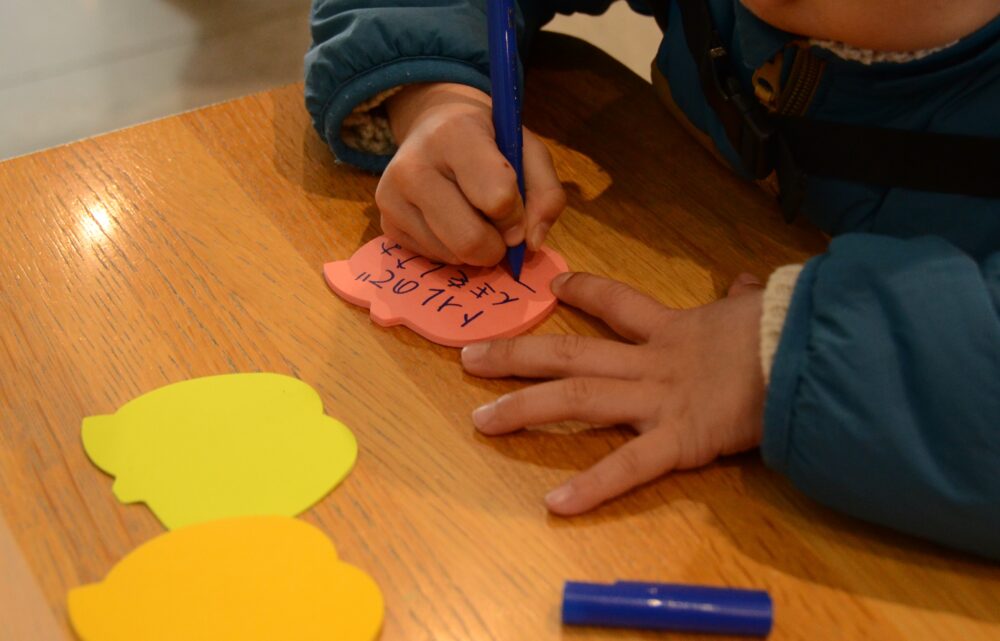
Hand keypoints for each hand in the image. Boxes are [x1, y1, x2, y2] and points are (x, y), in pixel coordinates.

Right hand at [378, 83, 564, 264]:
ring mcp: (391, 197)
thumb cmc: (489, 141)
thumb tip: (530, 244)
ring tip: (473, 216)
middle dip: (497, 244)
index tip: (514, 204)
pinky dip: (454, 251)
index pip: (498, 197)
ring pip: (453, 255)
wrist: (434, 128)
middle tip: (499, 226)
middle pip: (471, 239)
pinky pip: (435, 260)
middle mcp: (413, 165)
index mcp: (454, 134)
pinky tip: (451, 222)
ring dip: (476, 248)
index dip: (516, 212)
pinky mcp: (386, 224)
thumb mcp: (528, 150)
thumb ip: (546, 194)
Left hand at [461, 271, 766, 514]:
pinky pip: (629, 466)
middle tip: (468, 357)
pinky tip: (555, 505)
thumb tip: (748, 282)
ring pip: (579, 397)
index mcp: (674, 329)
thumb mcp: (762, 305)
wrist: (813, 354)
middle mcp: (653, 361)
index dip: (585, 292)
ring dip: (525, 407)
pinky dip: (593, 486)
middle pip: (572, 352)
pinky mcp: (680, 440)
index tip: (555, 287)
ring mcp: (659, 400)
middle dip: (518, 355)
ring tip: (480, 419)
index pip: (618, 304)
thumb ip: (747, 296)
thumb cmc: (789, 329)